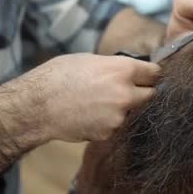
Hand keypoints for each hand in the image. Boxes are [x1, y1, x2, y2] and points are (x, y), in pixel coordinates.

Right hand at [15, 53, 158, 142]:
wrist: (37, 106)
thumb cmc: (59, 76)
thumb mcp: (90, 60)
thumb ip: (114, 67)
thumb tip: (129, 71)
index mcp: (123, 70)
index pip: (155, 73)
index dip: (152, 75)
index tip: (150, 77)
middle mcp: (126, 93)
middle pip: (152, 95)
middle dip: (143, 93)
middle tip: (129, 91)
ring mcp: (119, 116)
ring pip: (133, 112)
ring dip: (124, 109)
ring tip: (100, 103)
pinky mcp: (109, 133)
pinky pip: (117, 125)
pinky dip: (109, 122)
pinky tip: (91, 115)